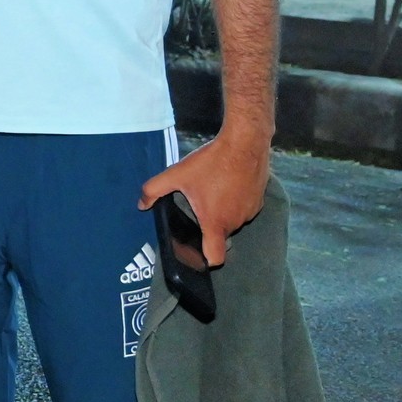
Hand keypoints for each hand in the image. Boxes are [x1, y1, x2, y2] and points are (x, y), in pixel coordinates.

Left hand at [140, 129, 268, 268]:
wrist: (245, 142)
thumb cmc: (211, 161)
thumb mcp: (176, 174)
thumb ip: (153, 190)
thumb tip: (141, 205)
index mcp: (216, 222)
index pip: (216, 257)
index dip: (205, 260)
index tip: (195, 251)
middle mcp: (236, 222)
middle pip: (220, 236)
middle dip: (208, 227)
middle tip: (197, 208)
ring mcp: (251, 212)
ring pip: (232, 222)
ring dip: (222, 214)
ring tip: (212, 194)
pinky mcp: (260, 201)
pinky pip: (243, 210)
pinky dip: (235, 203)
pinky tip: (226, 187)